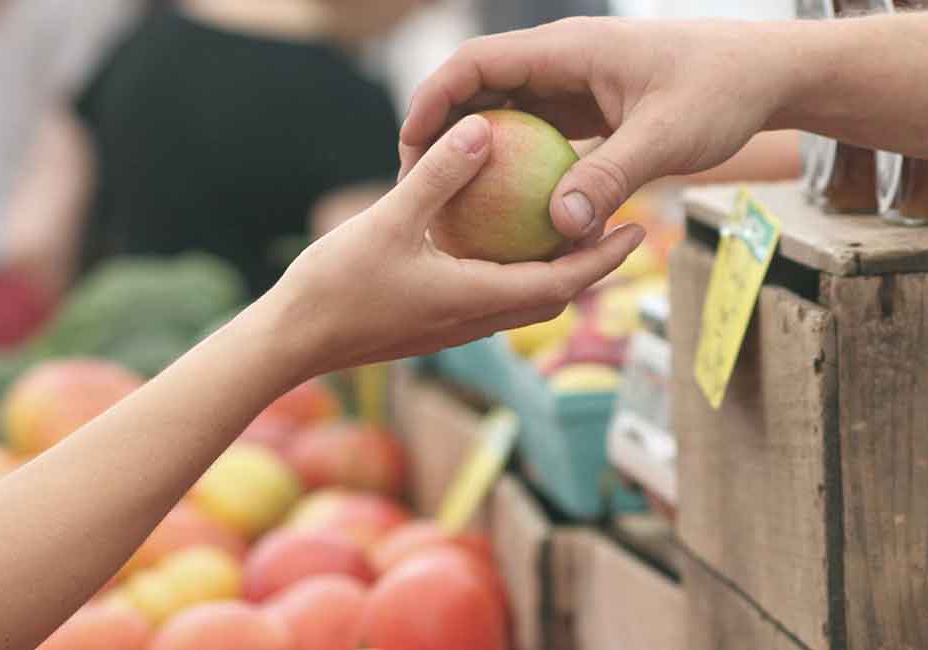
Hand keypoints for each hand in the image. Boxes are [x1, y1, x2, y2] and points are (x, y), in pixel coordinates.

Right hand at [258, 114, 644, 378]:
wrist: (289, 343)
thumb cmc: (335, 286)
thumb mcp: (389, 220)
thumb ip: (438, 176)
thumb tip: (484, 129)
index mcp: (477, 300)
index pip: (562, 284)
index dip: (604, 258)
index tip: (638, 230)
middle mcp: (475, 321)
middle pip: (553, 296)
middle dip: (591, 265)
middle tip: (621, 226)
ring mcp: (453, 326)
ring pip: (522, 300)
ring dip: (553, 270)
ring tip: (571, 230)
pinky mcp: (433, 323)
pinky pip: (490, 296)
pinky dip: (512, 271)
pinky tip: (500, 238)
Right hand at [399, 17, 806, 241]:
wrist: (768, 74)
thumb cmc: (722, 93)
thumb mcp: (666, 139)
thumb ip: (610, 177)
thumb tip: (559, 226)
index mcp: (569, 49)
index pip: (477, 63)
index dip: (433, 101)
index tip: (409, 148)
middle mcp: (565, 60)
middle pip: (482, 88)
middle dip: (444, 131)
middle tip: (417, 187)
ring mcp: (578, 83)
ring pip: (509, 112)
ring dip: (480, 151)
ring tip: (452, 204)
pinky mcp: (594, 107)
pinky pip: (542, 133)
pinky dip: (520, 164)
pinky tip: (510, 212)